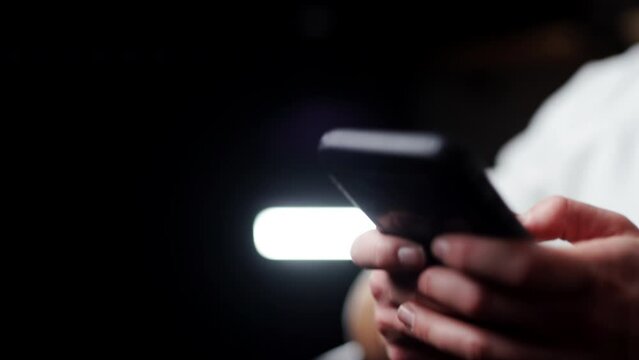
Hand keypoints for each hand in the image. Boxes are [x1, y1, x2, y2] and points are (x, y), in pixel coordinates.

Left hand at [351, 196, 638, 358]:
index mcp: (592, 279)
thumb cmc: (638, 277)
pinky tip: (417, 353)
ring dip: (437, 332)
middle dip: (443, 290)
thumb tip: (513, 219)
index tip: (441, 243)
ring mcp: (566, 359)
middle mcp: (579, 324)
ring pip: (487, 352)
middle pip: (494, 310)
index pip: (522, 265)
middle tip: (415, 274)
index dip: (474, 253)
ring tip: (405, 312)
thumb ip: (567, 215)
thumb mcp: (621, 233)